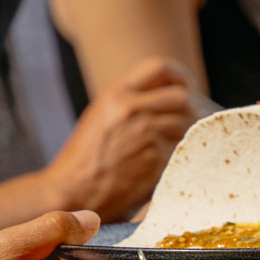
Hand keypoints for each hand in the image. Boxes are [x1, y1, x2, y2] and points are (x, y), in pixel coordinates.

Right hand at [46, 57, 196, 217]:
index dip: (179, 74)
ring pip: (186, 124)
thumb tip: (165, 96)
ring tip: (169, 146)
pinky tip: (162, 164)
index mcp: (116, 95)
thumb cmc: (85, 157)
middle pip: (181, 97)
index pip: (159, 67)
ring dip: (184, 134)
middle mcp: (132, 110)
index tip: (186, 85)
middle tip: (183, 122)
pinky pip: (180, 150)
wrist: (73, 191)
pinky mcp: (156, 161)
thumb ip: (130, 101)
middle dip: (186, 109)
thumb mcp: (101, 115)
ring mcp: (146, 135)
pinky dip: (177, 157)